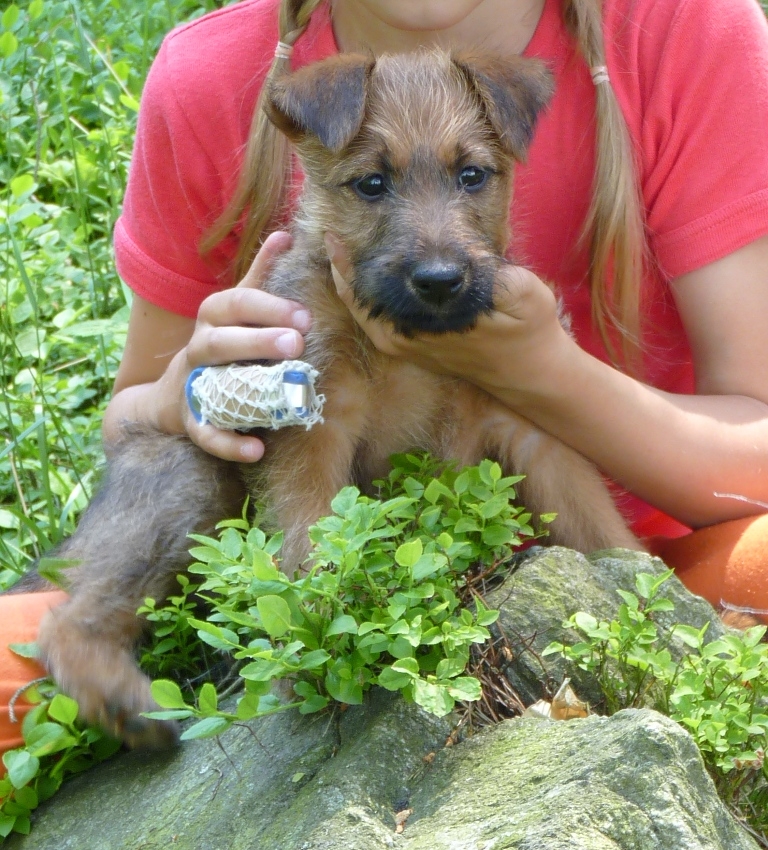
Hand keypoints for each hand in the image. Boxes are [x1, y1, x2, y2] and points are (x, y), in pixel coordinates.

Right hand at [172, 231, 310, 460]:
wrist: (169, 400)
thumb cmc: (218, 347)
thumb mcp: (235, 310)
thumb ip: (260, 276)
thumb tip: (287, 233)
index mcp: (213, 317)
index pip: (237, 303)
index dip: (269, 307)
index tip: (306, 316)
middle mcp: (199, 346)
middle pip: (223, 337)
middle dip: (260, 338)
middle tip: (298, 341)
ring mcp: (192, 383)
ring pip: (209, 376)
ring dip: (246, 380)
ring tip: (286, 385)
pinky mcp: (191, 420)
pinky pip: (207, 433)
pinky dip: (230, 443)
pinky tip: (257, 449)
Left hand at [324, 233, 570, 402]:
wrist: (530, 371)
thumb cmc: (526, 330)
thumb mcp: (519, 293)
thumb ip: (487, 272)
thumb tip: (452, 255)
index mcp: (421, 326)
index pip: (367, 294)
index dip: (347, 263)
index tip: (332, 234)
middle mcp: (405, 339)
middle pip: (357, 301)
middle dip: (343, 267)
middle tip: (328, 231)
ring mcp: (405, 346)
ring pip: (363, 310)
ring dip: (351, 280)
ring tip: (340, 246)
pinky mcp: (411, 347)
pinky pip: (374, 319)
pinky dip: (364, 296)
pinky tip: (365, 272)